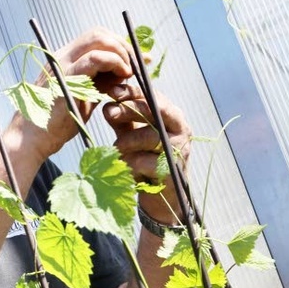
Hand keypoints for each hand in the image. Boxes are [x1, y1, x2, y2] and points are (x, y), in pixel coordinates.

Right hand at [19, 27, 133, 157]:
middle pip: (99, 34)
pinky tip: (122, 76)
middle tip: (138, 65)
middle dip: (124, 46)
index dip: (120, 44)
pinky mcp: (65, 78)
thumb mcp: (84, 98)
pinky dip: (114, 63)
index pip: (96, 38)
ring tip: (129, 73)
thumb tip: (124, 74)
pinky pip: (94, 59)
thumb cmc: (56, 123)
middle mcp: (61, 56)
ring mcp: (62, 64)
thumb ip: (101, 83)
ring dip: (121, 53)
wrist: (31, 139)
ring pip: (98, 40)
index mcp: (64, 59)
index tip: (140, 59)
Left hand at [102, 84, 191, 224]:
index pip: (153, 97)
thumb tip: (107, 106)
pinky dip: (129, 163)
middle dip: (129, 110)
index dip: (133, 92)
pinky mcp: (173, 170)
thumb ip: (122, 120)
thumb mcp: (132, 134)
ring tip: (116, 150)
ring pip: (148, 137)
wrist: (162, 196)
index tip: (112, 92)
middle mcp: (181, 129)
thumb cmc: (147, 159)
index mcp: (173, 116)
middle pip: (155, 110)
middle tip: (109, 112)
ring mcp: (180, 149)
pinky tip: (126, 167)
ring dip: (125, 143)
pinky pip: (144, 161)